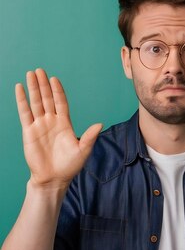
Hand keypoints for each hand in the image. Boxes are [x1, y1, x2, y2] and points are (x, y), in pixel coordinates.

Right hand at [16, 68, 102, 187]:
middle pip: (47, 98)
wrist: (53, 179)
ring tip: (30, 74)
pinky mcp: (29, 131)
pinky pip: (25, 113)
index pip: (61, 102)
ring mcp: (40, 125)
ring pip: (36, 102)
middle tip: (40, 70)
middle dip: (44, 84)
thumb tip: (100, 124)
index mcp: (65, 124)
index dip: (58, 91)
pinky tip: (19, 88)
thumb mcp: (82, 151)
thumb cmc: (69, 166)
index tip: (54, 79)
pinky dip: (22, 100)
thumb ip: (89, 137)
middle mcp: (52, 122)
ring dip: (33, 88)